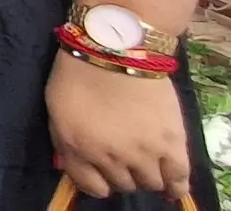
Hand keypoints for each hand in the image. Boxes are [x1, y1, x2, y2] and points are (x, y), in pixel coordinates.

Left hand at [47, 49, 191, 201]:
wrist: (114, 49)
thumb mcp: (56, 112)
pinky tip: (172, 185)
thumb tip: (76, 163)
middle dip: (121, 176)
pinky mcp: (171, 143)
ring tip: (146, 165)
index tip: (101, 175)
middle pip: (122, 184)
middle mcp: (111, 158)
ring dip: (146, 177)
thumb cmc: (76, 74)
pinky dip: (175, 185)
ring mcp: (143, 153)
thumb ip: (66, 143)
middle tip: (125, 162)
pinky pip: (178, 177)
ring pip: (149, 183)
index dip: (97, 182)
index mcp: (79, 149)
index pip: (91, 186)